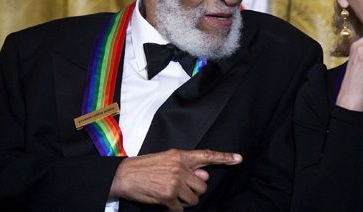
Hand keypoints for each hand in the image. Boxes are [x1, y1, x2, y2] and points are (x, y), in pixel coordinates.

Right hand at [109, 149, 241, 210]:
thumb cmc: (145, 167)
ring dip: (186, 201)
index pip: (207, 156)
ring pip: (194, 199)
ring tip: (172, 195)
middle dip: (194, 190)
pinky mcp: (168, 196)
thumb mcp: (167, 160)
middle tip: (181, 189)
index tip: (238, 158)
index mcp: (181, 156)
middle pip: (202, 185)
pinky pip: (181, 208)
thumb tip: (204, 175)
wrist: (124, 175)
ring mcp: (175, 182)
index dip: (224, 157)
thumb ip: (187, 167)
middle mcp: (180, 168)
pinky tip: (166, 203)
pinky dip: (175, 209)